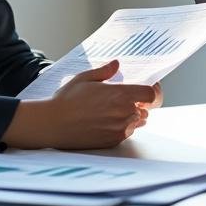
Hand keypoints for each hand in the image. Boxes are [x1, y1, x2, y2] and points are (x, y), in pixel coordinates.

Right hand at [2, 60, 158, 149]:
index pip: (152, 94)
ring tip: (112, 111)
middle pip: (146, 109)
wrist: (52, 124)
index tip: (147, 90)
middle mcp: (123, 113)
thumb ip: (105, 71)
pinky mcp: (113, 141)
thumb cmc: (66, 100)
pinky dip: (122, 127)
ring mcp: (119, 129)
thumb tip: (117, 64)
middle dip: (139, 103)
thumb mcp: (84, 78)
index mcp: (120, 95)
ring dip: (132, 116)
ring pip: (137, 121)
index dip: (152, 92)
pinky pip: (127, 133)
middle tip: (124, 99)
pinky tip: (105, 121)